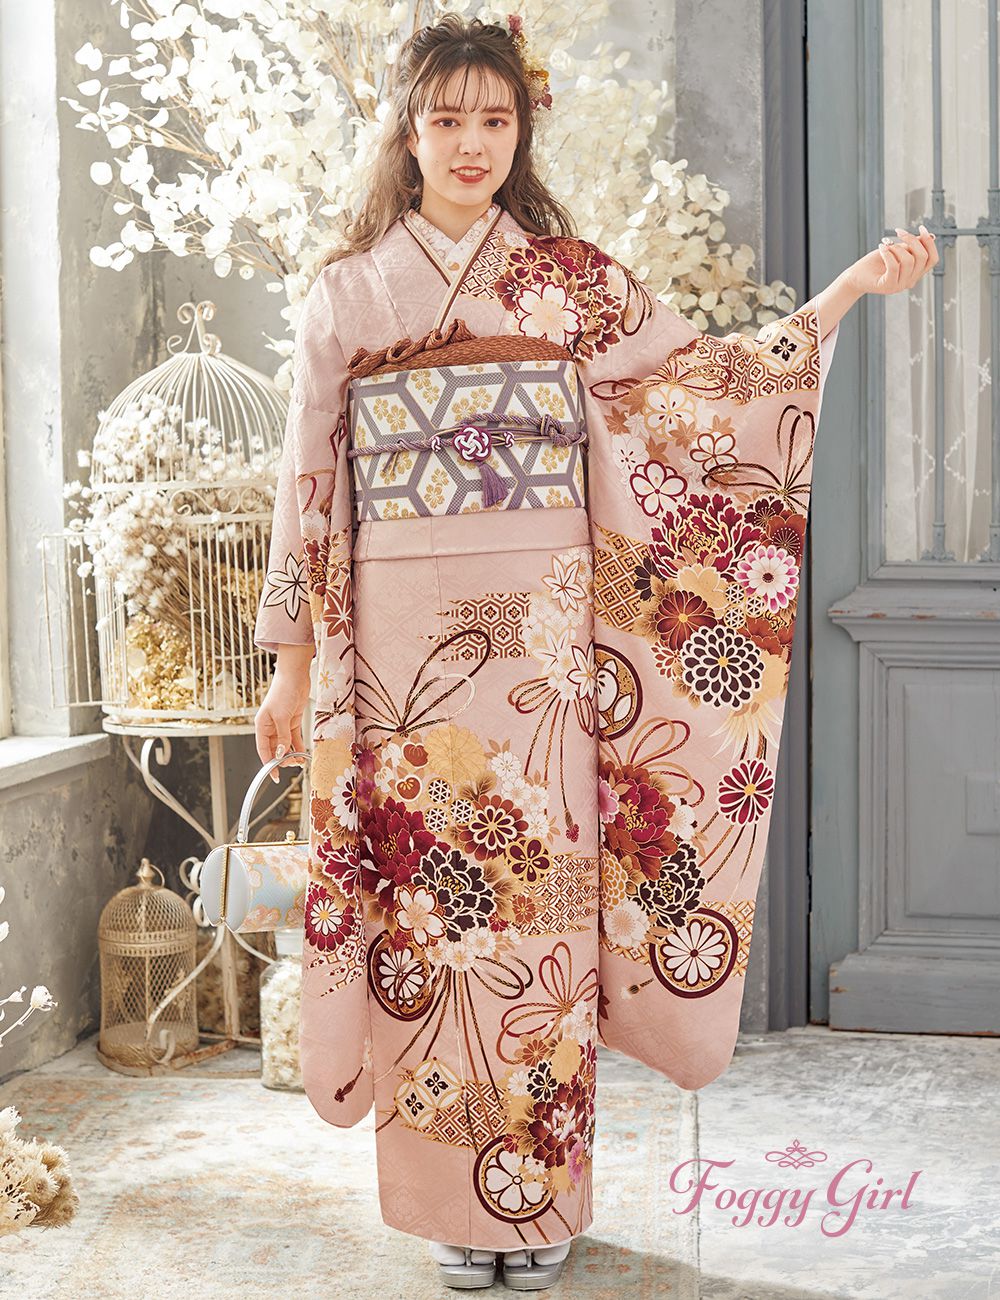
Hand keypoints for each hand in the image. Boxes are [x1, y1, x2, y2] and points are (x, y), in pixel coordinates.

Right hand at [254, 665, 310, 782]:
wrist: (295, 676)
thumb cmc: (283, 692)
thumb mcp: (282, 717)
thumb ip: (282, 736)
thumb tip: (280, 753)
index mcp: (262, 726)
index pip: (263, 749)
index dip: (268, 764)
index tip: (274, 776)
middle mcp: (270, 727)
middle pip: (274, 749)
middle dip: (283, 759)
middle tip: (293, 764)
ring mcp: (282, 725)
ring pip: (285, 745)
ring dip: (292, 754)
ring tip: (300, 761)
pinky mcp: (292, 721)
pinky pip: (294, 738)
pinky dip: (298, 747)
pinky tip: (303, 754)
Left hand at [845, 223, 938, 296]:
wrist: (856, 276)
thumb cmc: (876, 263)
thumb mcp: (897, 250)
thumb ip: (912, 246)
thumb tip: (931, 236)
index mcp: (915, 273)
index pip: (932, 259)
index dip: (929, 243)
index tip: (921, 228)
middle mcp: (910, 281)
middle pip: (922, 257)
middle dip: (911, 240)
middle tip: (898, 232)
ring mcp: (900, 286)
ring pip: (909, 261)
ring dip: (896, 247)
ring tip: (886, 245)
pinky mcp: (888, 287)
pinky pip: (894, 266)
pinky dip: (888, 254)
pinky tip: (881, 248)